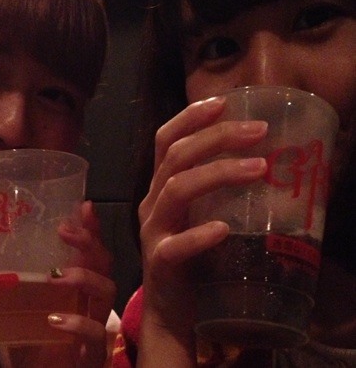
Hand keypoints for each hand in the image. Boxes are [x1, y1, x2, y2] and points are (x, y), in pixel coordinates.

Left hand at [0, 201, 116, 367]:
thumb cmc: (15, 332)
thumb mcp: (5, 297)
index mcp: (72, 279)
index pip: (87, 246)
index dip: (90, 225)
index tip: (84, 206)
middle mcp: (88, 296)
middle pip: (104, 260)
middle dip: (89, 240)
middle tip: (65, 230)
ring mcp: (93, 322)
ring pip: (108, 290)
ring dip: (85, 278)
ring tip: (58, 276)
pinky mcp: (90, 353)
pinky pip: (95, 335)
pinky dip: (78, 324)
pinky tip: (55, 319)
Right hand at [137, 97, 267, 364]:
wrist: (170, 308)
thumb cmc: (190, 254)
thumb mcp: (196, 212)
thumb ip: (212, 188)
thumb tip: (255, 156)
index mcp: (159, 186)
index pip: (166, 140)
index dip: (190, 117)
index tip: (223, 102)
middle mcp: (151, 202)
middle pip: (175, 157)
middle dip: (216, 137)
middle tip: (258, 130)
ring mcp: (153, 231)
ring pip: (176, 190)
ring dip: (218, 174)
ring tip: (259, 168)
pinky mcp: (159, 263)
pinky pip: (176, 246)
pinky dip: (200, 235)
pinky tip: (224, 230)